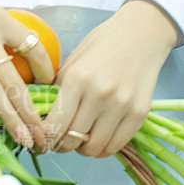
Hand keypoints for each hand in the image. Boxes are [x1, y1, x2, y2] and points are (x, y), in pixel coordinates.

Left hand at [35, 0, 179, 158]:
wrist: (140, 35)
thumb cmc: (101, 46)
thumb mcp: (72, 63)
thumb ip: (58, 91)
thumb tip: (42, 121)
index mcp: (77, 79)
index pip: (56, 125)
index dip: (47, 138)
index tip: (45, 140)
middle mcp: (99, 94)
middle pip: (72, 140)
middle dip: (62, 146)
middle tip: (61, 142)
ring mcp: (122, 105)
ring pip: (95, 148)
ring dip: (84, 150)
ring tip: (81, 140)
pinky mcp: (139, 113)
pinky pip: (116, 145)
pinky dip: (104, 148)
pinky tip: (99, 139)